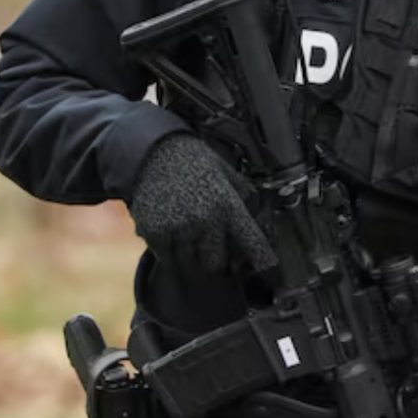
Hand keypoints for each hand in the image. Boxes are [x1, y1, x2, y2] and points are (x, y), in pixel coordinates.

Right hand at [127, 135, 276, 274]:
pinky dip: (168, 251)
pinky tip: (169, 231)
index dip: (261, 259)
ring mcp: (178, 228)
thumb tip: (259, 220)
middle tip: (208, 249)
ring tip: (185, 234)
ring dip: (189, 256)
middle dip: (213, 260)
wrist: (152, 150)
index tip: (266, 268)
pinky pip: (166, 258)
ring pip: (189, 264)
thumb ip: (243, 196)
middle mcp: (205, 220)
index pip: (252, 242)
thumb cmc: (194, 162)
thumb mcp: (226, 172)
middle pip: (216, 264)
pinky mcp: (154, 232)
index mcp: (227, 205)